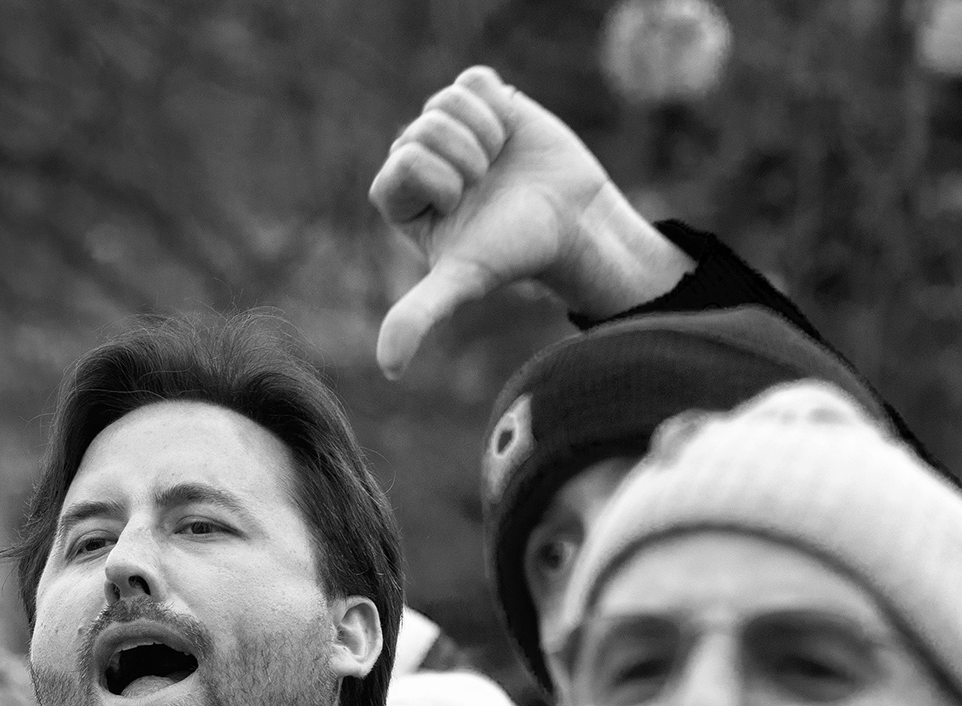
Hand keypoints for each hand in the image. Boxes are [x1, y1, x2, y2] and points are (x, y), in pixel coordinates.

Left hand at [369, 66, 694, 377]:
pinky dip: (496, 105)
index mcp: (401, 201)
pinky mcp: (481, 102)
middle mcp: (419, 163)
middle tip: (486, 183)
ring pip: (446, 102)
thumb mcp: (463, 281)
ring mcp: (448, 131)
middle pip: (422, 128)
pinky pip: (471, 80)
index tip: (465, 203)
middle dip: (465, 156)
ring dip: (483, 133)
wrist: (573, 221)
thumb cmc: (516, 252)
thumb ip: (420, 315)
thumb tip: (388, 369)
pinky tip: (507, 134)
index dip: (440, 178)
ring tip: (498, 163)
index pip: (402, 161)